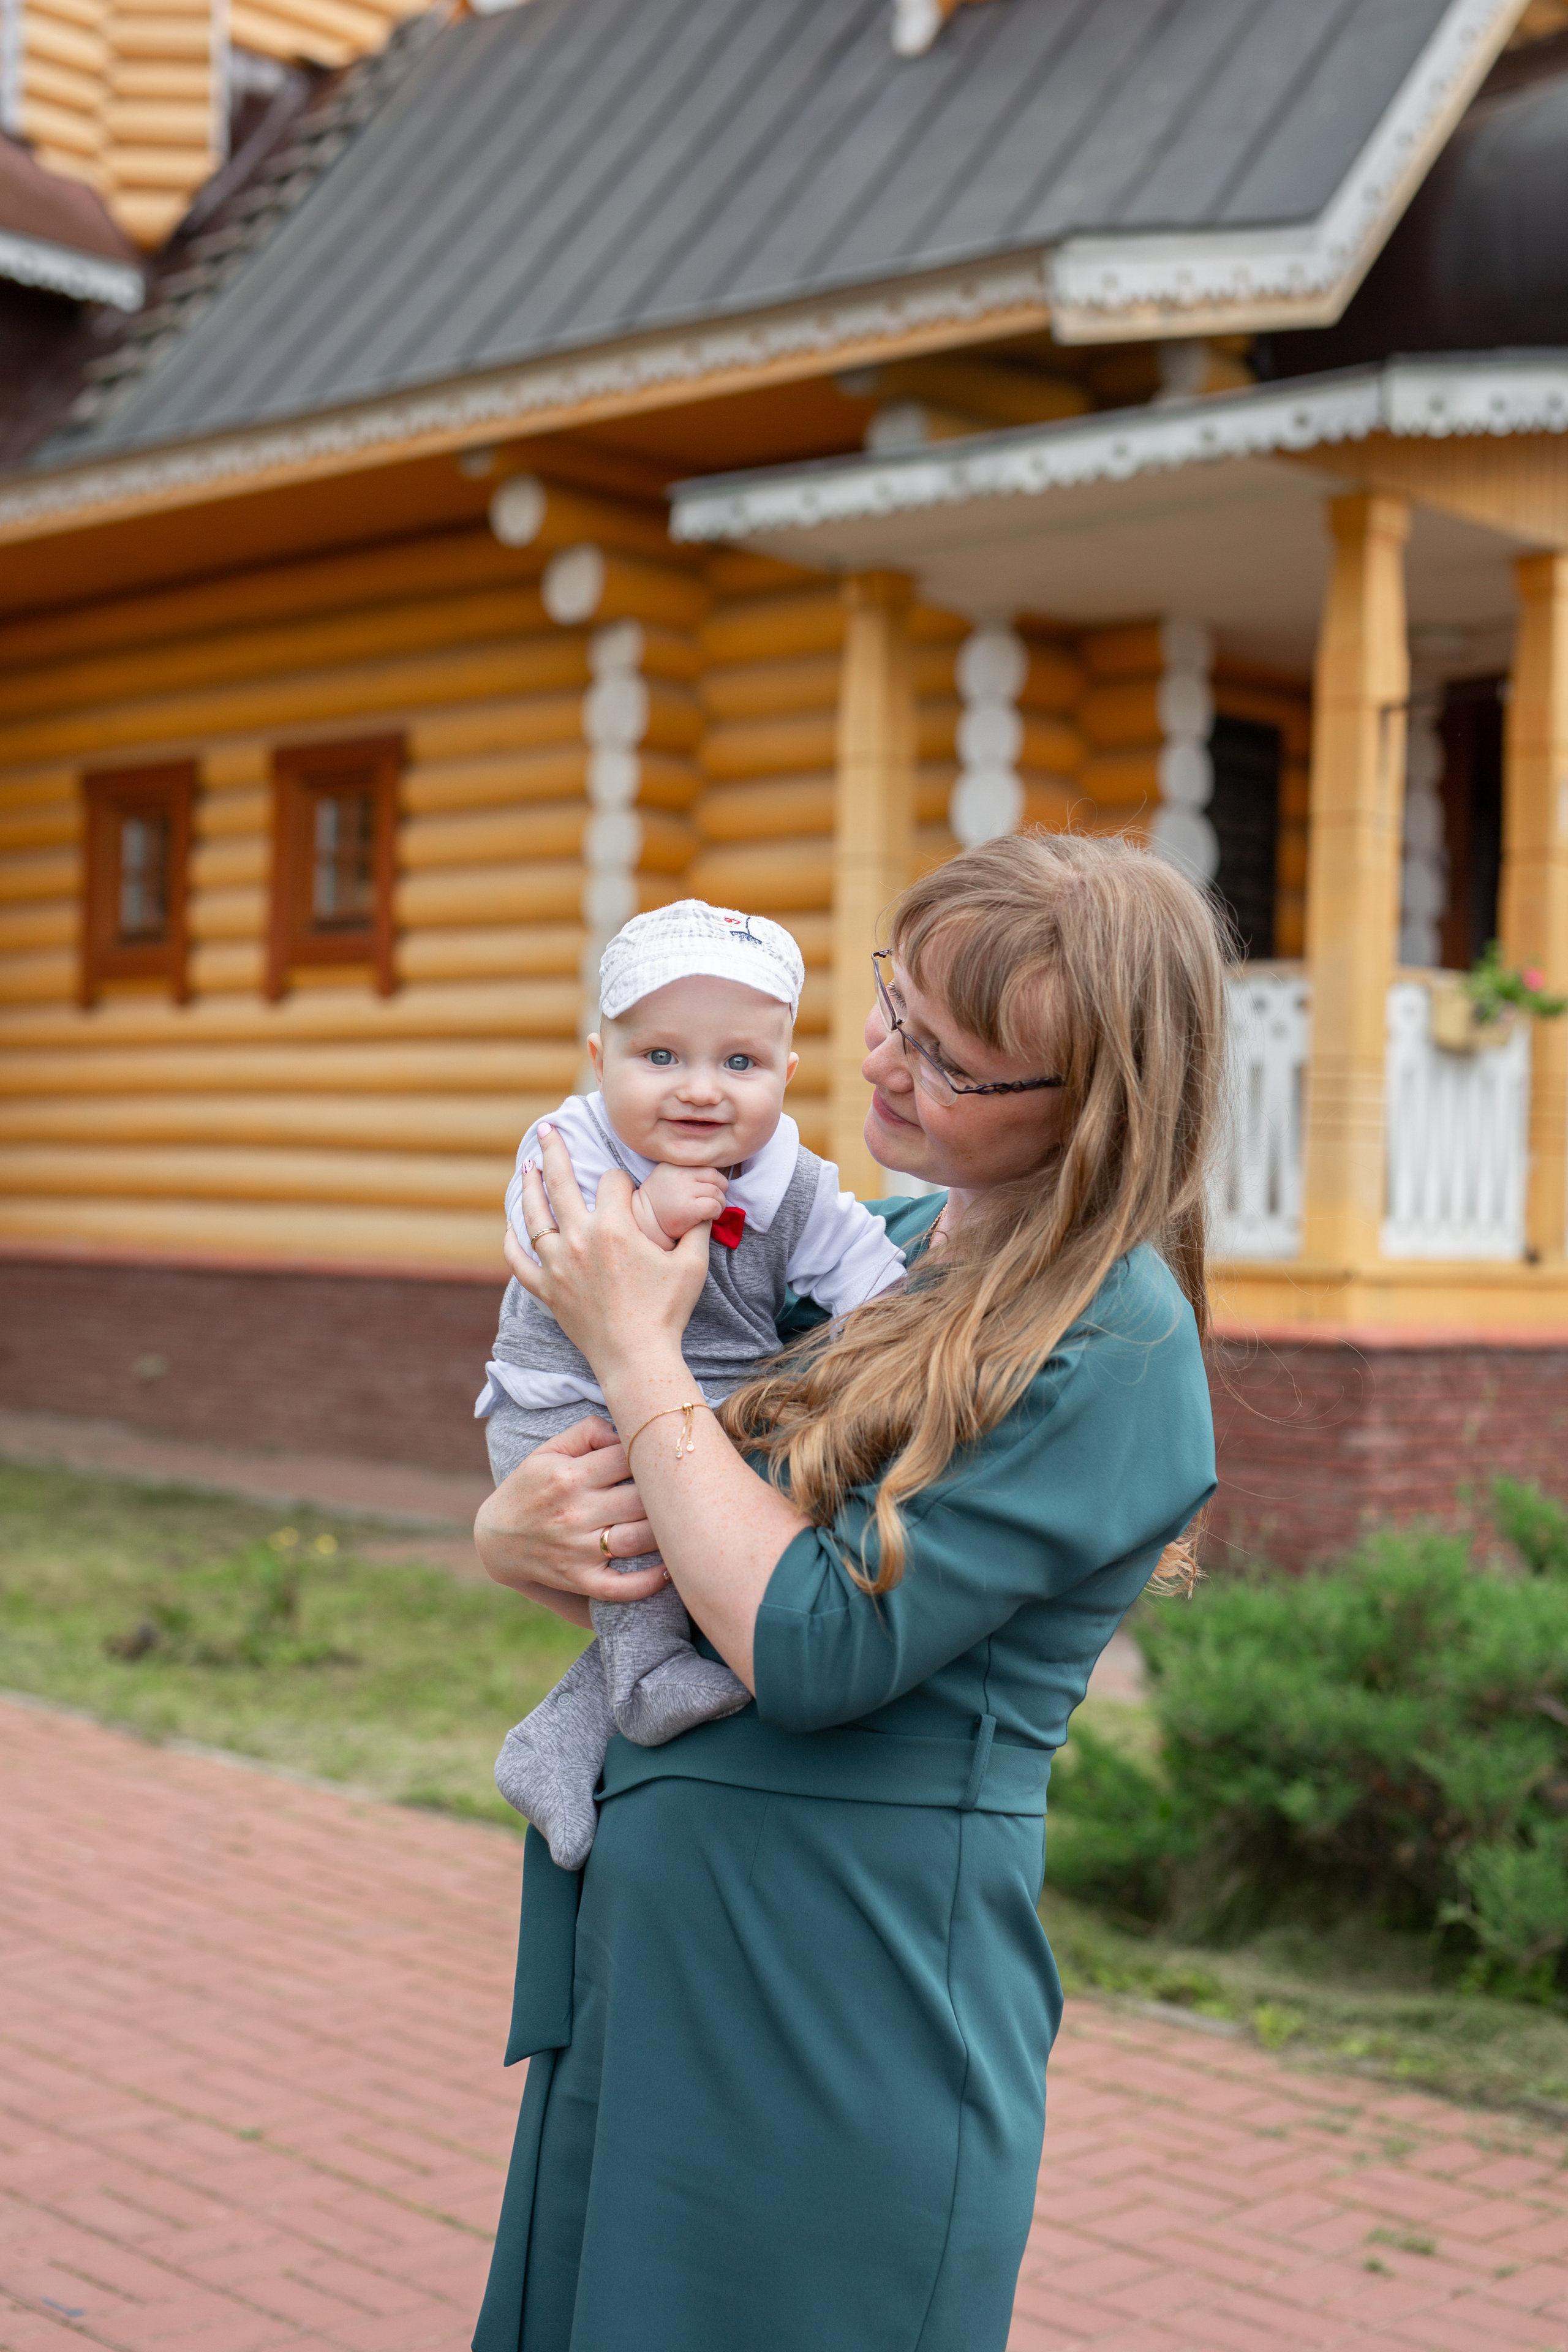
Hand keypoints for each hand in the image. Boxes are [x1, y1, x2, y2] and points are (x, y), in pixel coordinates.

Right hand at [474, 1416, 665, 1604]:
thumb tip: (625, 1430)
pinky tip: (669, 1570)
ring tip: (683, 1524)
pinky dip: (650, 1582)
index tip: (665, 1458)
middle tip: (685, 1491)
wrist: (495, 1538)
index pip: (627, 1458)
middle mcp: (575, 1512)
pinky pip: (622, 1587)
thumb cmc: (530, 1488)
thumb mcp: (548, 1451)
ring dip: (666, 1533)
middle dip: (666, 1494)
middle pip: (640, 1499)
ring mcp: (578, 1549)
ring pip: (638, 1539)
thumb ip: (588, 1432)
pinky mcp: (580, 1579)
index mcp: (570, 1475)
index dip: (652, 1455)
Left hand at [508, 1123, 708, 1381]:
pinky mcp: (547, 1290)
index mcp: (615, 1228)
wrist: (637, 1358)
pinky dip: (513, 1242)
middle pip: (561, 1182)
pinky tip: (512, 1226)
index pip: (612, 1182)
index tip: (627, 1189)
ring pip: (534, 1215)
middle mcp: (580, 1239)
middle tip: (546, 1128)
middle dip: (554, 1150)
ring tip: (526, 1166)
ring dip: (529, 1187)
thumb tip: (707, 1201)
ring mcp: (558, 1265)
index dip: (622, 1180)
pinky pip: (520, 1261)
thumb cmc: (667, 1312)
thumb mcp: (692, 1265)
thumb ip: (696, 1227)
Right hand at [640, 1161, 729, 1241]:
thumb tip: (717, 1177)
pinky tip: (708, 1217)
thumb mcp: (669, 1175)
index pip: (708, 1168)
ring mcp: (684, 1191)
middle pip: (716, 1179)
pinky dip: (716, 1212)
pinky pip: (714, 1206)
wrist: (645, 1222)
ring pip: (717, 1193)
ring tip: (710, 1211)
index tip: (709, 1191)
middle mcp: (680, 1174)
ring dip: (719, 1204)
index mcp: (676, 1164)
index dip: (715, 1181)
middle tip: (714, 1202)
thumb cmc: (660, 1202)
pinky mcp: (688, 1208)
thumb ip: (689, 1171)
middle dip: (721, 1191)